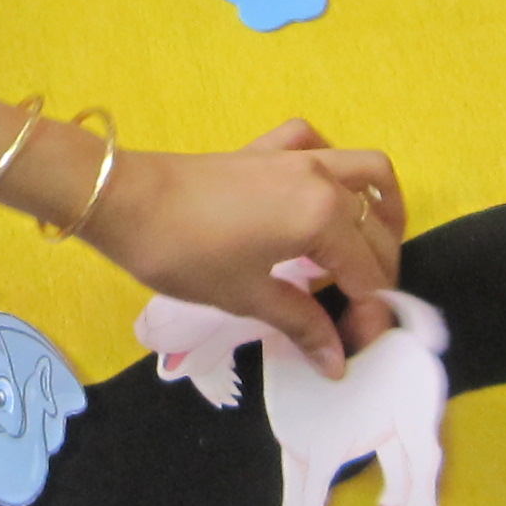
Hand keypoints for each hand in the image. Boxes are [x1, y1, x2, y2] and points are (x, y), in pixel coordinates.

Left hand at [80, 119, 405, 376]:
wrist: (123, 201)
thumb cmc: (186, 254)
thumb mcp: (247, 295)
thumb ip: (301, 323)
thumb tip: (336, 361)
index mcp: (323, 216)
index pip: (368, 273)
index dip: (370, 315)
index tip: (358, 348)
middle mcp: (322, 178)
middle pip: (376, 226)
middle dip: (379, 273)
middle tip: (361, 314)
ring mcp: (295, 156)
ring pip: (364, 170)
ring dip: (381, 206)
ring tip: (372, 248)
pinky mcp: (265, 148)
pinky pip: (315, 144)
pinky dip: (331, 163)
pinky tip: (322, 192)